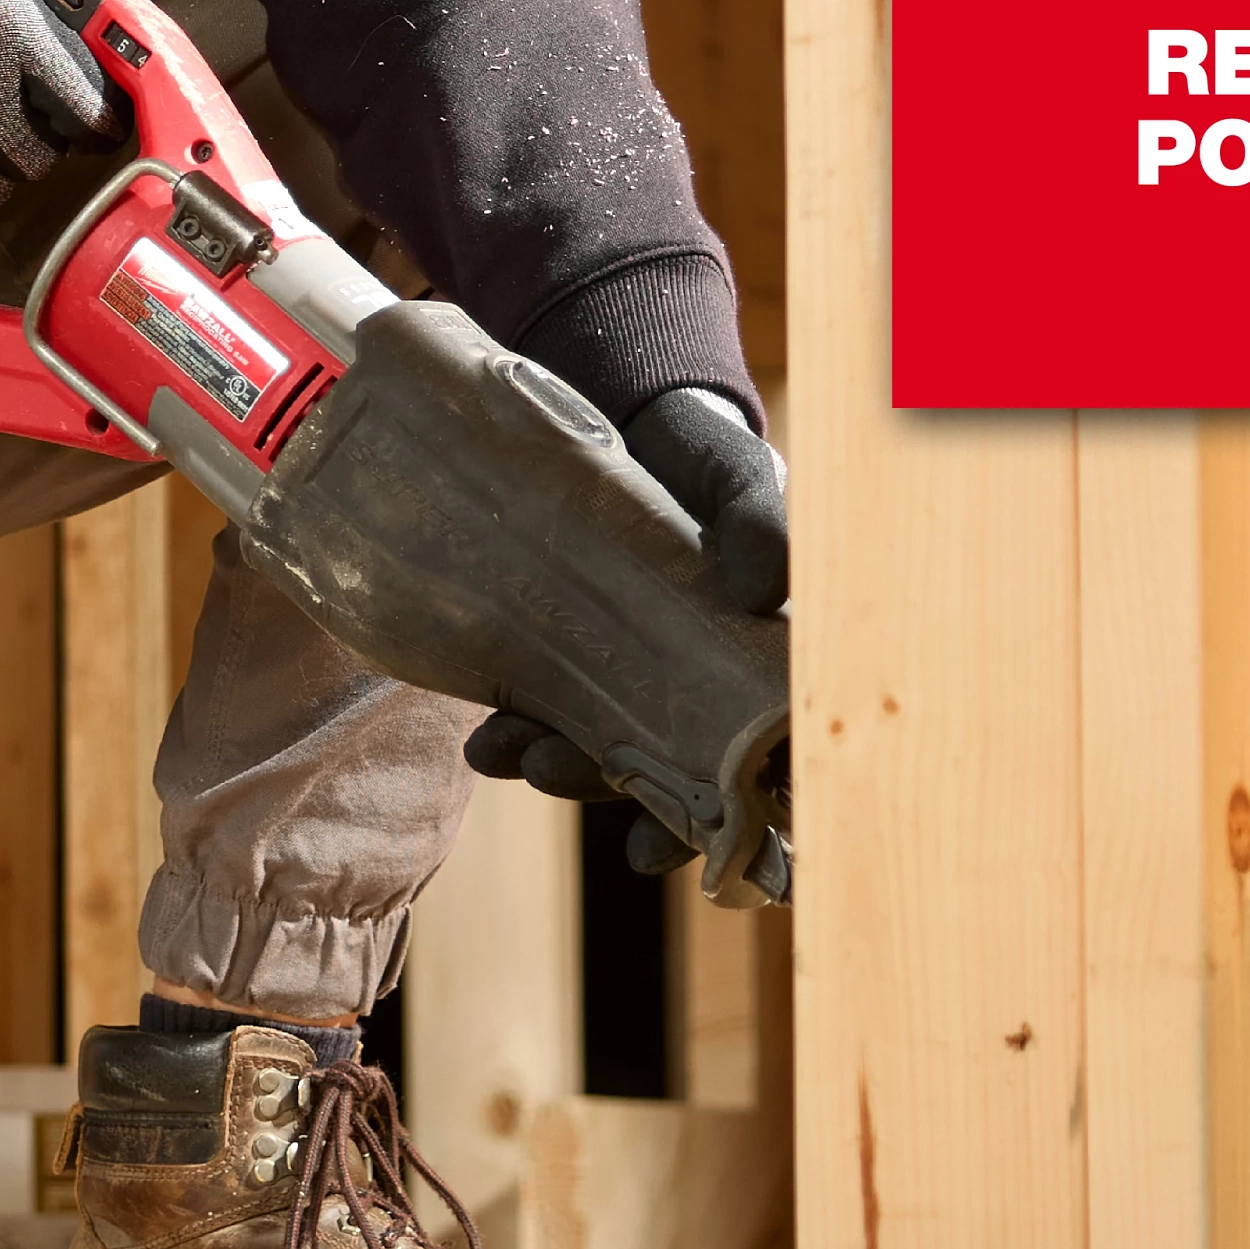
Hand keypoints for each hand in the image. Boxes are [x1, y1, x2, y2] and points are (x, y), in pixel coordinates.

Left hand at [460, 392, 783, 874]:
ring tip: (502, 754)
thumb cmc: (695, 453)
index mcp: (763, 656)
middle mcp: (706, 682)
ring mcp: (639, 674)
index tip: (668, 843)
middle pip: (675, 765)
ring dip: (558, 763)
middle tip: (555, 773)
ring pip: (608, 746)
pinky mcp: (577, 658)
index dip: (728, 814)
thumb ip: (756, 514)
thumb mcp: (730, 471)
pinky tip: (487, 741)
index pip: (761, 751)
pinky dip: (522, 728)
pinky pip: (553, 709)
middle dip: (614, 787)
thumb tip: (761, 585)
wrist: (619, 405)